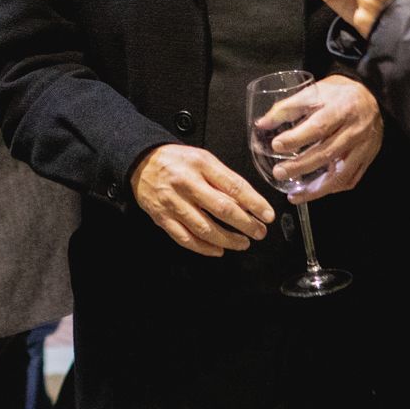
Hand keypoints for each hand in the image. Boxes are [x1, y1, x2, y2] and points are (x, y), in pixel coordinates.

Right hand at [129, 145, 274, 257]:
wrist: (141, 163)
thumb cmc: (177, 161)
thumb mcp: (203, 158)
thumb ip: (224, 177)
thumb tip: (249, 200)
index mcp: (201, 164)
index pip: (234, 186)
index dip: (254, 203)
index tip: (267, 214)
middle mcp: (187, 183)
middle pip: (222, 208)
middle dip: (245, 224)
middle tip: (259, 232)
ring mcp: (173, 203)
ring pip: (205, 228)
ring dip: (228, 239)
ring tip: (243, 243)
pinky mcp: (162, 218)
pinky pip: (186, 238)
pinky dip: (204, 248)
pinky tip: (218, 250)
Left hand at [253, 74, 383, 200]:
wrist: (371, 96)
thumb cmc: (339, 93)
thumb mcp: (314, 91)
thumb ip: (287, 107)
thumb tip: (262, 124)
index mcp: (340, 109)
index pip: (319, 127)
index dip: (297, 138)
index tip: (276, 145)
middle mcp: (354, 130)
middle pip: (327, 152)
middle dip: (301, 166)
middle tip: (279, 173)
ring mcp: (362, 148)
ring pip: (341, 174)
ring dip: (316, 189)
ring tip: (295, 195)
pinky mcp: (366, 159)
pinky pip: (350, 180)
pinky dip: (332, 189)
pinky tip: (315, 192)